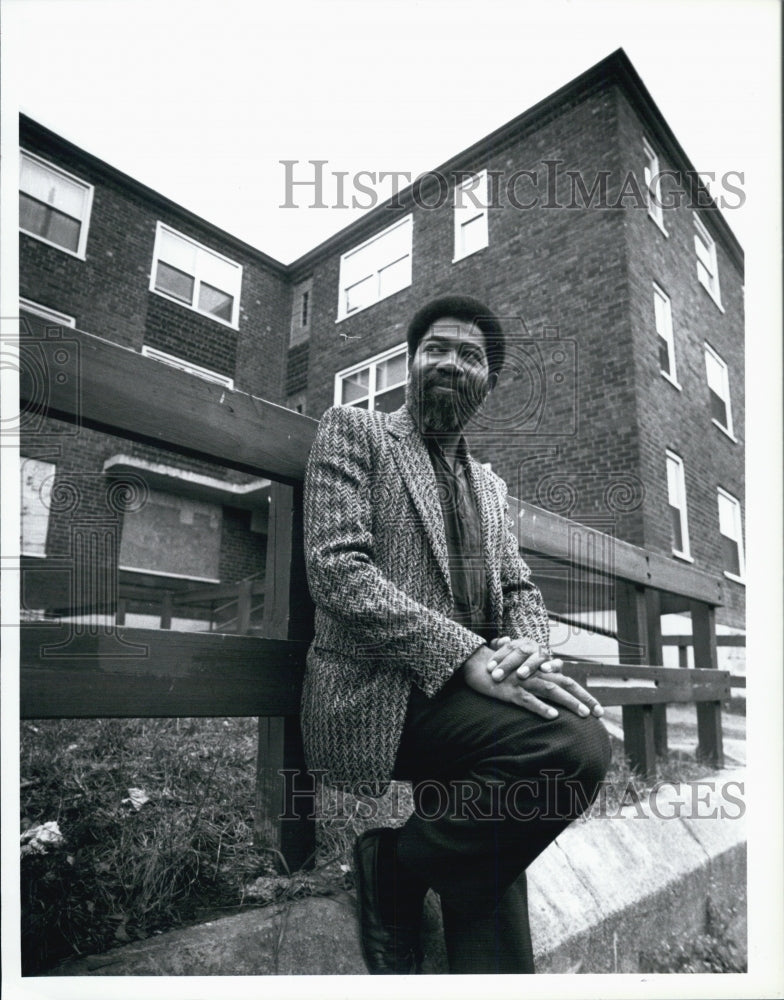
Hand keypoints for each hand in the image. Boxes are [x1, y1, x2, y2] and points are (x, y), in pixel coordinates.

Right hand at [463, 646, 603, 719]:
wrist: (474, 664)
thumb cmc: (498, 670)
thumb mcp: (519, 674)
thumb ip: (536, 677)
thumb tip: (552, 682)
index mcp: (539, 672)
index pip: (567, 681)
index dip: (584, 695)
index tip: (598, 711)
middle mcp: (534, 675)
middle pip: (565, 684)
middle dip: (584, 699)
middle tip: (600, 714)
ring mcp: (523, 682)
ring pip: (551, 691)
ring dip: (569, 702)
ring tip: (584, 714)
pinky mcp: (510, 691)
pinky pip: (528, 700)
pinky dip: (541, 707)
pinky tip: (553, 715)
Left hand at [487, 636, 561, 681]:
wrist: (543, 667)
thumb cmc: (519, 665)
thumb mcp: (508, 656)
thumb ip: (499, 647)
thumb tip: (497, 641)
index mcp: (521, 643)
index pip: (508, 647)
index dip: (498, 657)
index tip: (489, 669)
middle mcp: (533, 647)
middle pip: (520, 652)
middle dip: (508, 664)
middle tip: (497, 676)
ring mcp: (545, 654)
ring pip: (537, 657)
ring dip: (529, 665)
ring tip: (520, 674)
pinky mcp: (557, 665)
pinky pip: (557, 663)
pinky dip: (552, 666)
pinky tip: (544, 670)